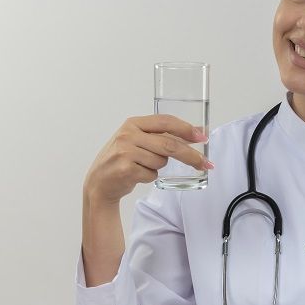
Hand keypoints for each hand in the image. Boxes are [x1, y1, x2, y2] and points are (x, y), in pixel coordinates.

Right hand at [83, 115, 212, 205]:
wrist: (99, 182)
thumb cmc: (122, 159)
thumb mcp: (136, 140)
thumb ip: (159, 135)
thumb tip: (195, 134)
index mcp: (133, 123)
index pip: (166, 121)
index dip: (186, 129)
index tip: (202, 137)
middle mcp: (128, 135)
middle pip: (169, 144)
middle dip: (191, 155)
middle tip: (206, 163)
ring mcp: (126, 151)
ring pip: (162, 161)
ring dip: (158, 167)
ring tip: (143, 166)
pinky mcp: (126, 169)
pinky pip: (153, 174)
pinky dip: (150, 177)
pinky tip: (136, 174)